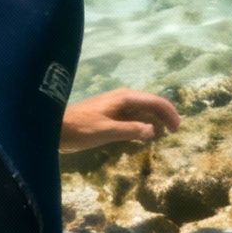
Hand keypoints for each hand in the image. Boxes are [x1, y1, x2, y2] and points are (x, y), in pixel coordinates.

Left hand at [58, 89, 182, 152]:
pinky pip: (133, 116)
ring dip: (154, 120)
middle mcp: (123, 98)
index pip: (155, 101)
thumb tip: (152, 130)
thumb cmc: (80, 129)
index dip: (169, 113)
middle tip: (173, 132)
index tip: (177, 128)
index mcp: (124, 98)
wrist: (54, 128)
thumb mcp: (107, 131)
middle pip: (151, 104)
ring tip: (163, 134)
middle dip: (164, 116)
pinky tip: (144, 134)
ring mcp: (116, 105)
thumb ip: (131, 130)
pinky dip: (143, 123)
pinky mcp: (110, 114)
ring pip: (143, 110)